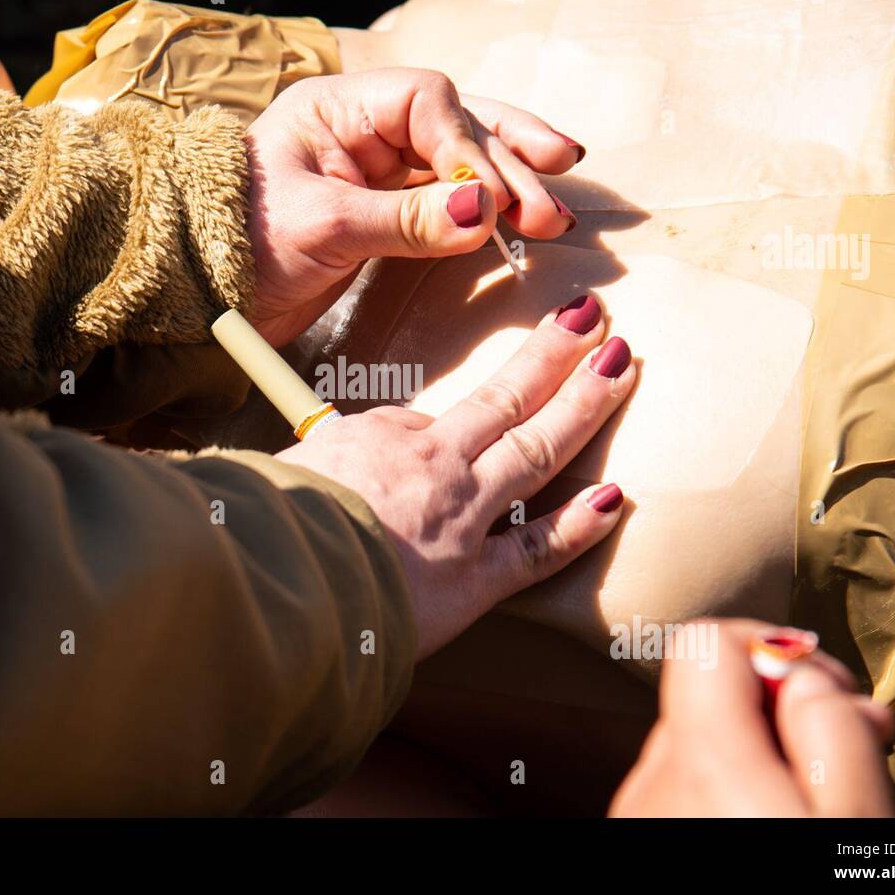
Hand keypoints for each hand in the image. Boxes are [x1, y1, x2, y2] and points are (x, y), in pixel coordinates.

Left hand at [245, 68, 583, 345]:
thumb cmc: (240, 248)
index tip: (490, 204)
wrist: (204, 299)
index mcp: (337, 108)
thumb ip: (405, 219)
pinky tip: (522, 221)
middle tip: (549, 213)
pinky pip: (449, 202)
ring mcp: (379, 171)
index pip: (428, 103)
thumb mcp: (324, 230)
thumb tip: (483, 211)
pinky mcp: (387, 212)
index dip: (468, 148)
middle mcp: (364, 129)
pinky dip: (487, 213)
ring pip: (463, 163)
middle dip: (509, 166)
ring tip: (557, 211)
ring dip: (512, 185)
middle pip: (459, 126)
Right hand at [277, 294, 633, 657]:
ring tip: (622, 364)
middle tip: (595, 315)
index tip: (464, 411)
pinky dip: (580, 524)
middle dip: (554, 353)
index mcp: (383, 438)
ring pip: (538, 449)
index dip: (450, 413)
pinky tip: (614, 496)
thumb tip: (335, 453)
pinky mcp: (477, 580)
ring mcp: (464, 516)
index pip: (424, 417)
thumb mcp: (287, 468)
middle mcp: (436, 464)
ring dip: (584, 404)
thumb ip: (320, 455)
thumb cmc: (272, 524)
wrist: (282, 580)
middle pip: (508, 398)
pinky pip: (538, 548)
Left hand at [609, 620, 894, 816]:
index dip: (774, 648)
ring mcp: (638, 811)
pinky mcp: (638, 834)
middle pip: (708, 694)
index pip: (705, 640)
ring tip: (811, 794)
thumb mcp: (856, 816)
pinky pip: (683, 787)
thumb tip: (806, 674)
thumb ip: (835, 729)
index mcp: (702, 761)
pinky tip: (772, 817)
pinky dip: (727, 790)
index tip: (826, 691)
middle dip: (777, 706)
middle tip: (843, 748)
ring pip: (699, 744)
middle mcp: (653, 780)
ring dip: (757, 752)